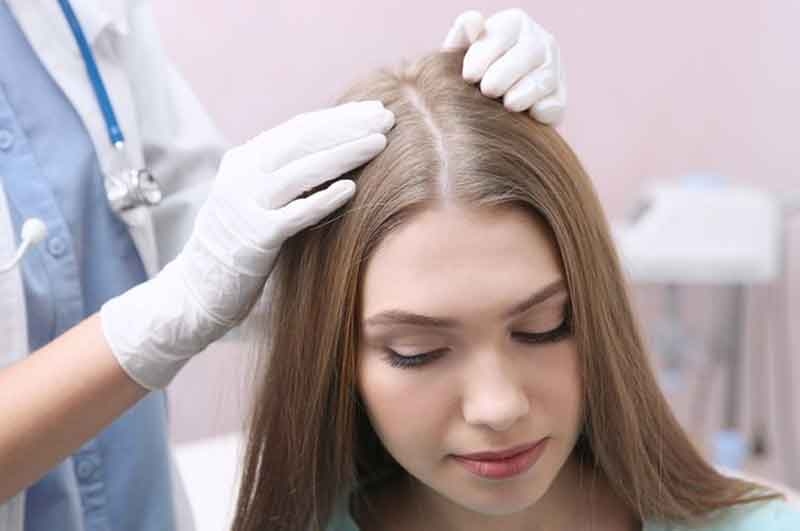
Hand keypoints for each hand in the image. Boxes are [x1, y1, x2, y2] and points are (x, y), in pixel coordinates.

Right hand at [101, 101, 394, 388]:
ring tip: (380, 143)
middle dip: (348, 126)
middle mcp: (241, 175)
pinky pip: (295, 214)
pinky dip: (323, 200)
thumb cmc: (236, 245)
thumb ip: (283, 175)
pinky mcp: (253, 238)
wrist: (195, 291)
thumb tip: (333, 153)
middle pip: (303, 141)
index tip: (373, 111)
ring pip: (302, 171)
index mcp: (243, 160)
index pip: (298, 129)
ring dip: (344, 154)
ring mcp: (245, 205)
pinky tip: (351, 189)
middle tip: (387, 117)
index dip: (339, 117)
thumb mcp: (254, 198)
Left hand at [442, 8, 565, 124]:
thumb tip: (471, 20)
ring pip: (546, 77)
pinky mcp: (558, 99)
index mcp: (513, 24)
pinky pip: (557, 103)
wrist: (483, 110)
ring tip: (509, 104)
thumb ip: (461, 38)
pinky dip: (547, 109)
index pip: (502, 33)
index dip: (485, 54)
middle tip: (488, 90)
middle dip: (507, 72)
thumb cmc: (470, 76)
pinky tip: (533, 114)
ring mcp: (553, 70)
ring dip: (527, 91)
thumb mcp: (459, 57)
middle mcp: (539, 41)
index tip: (469, 76)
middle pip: (530, 52)